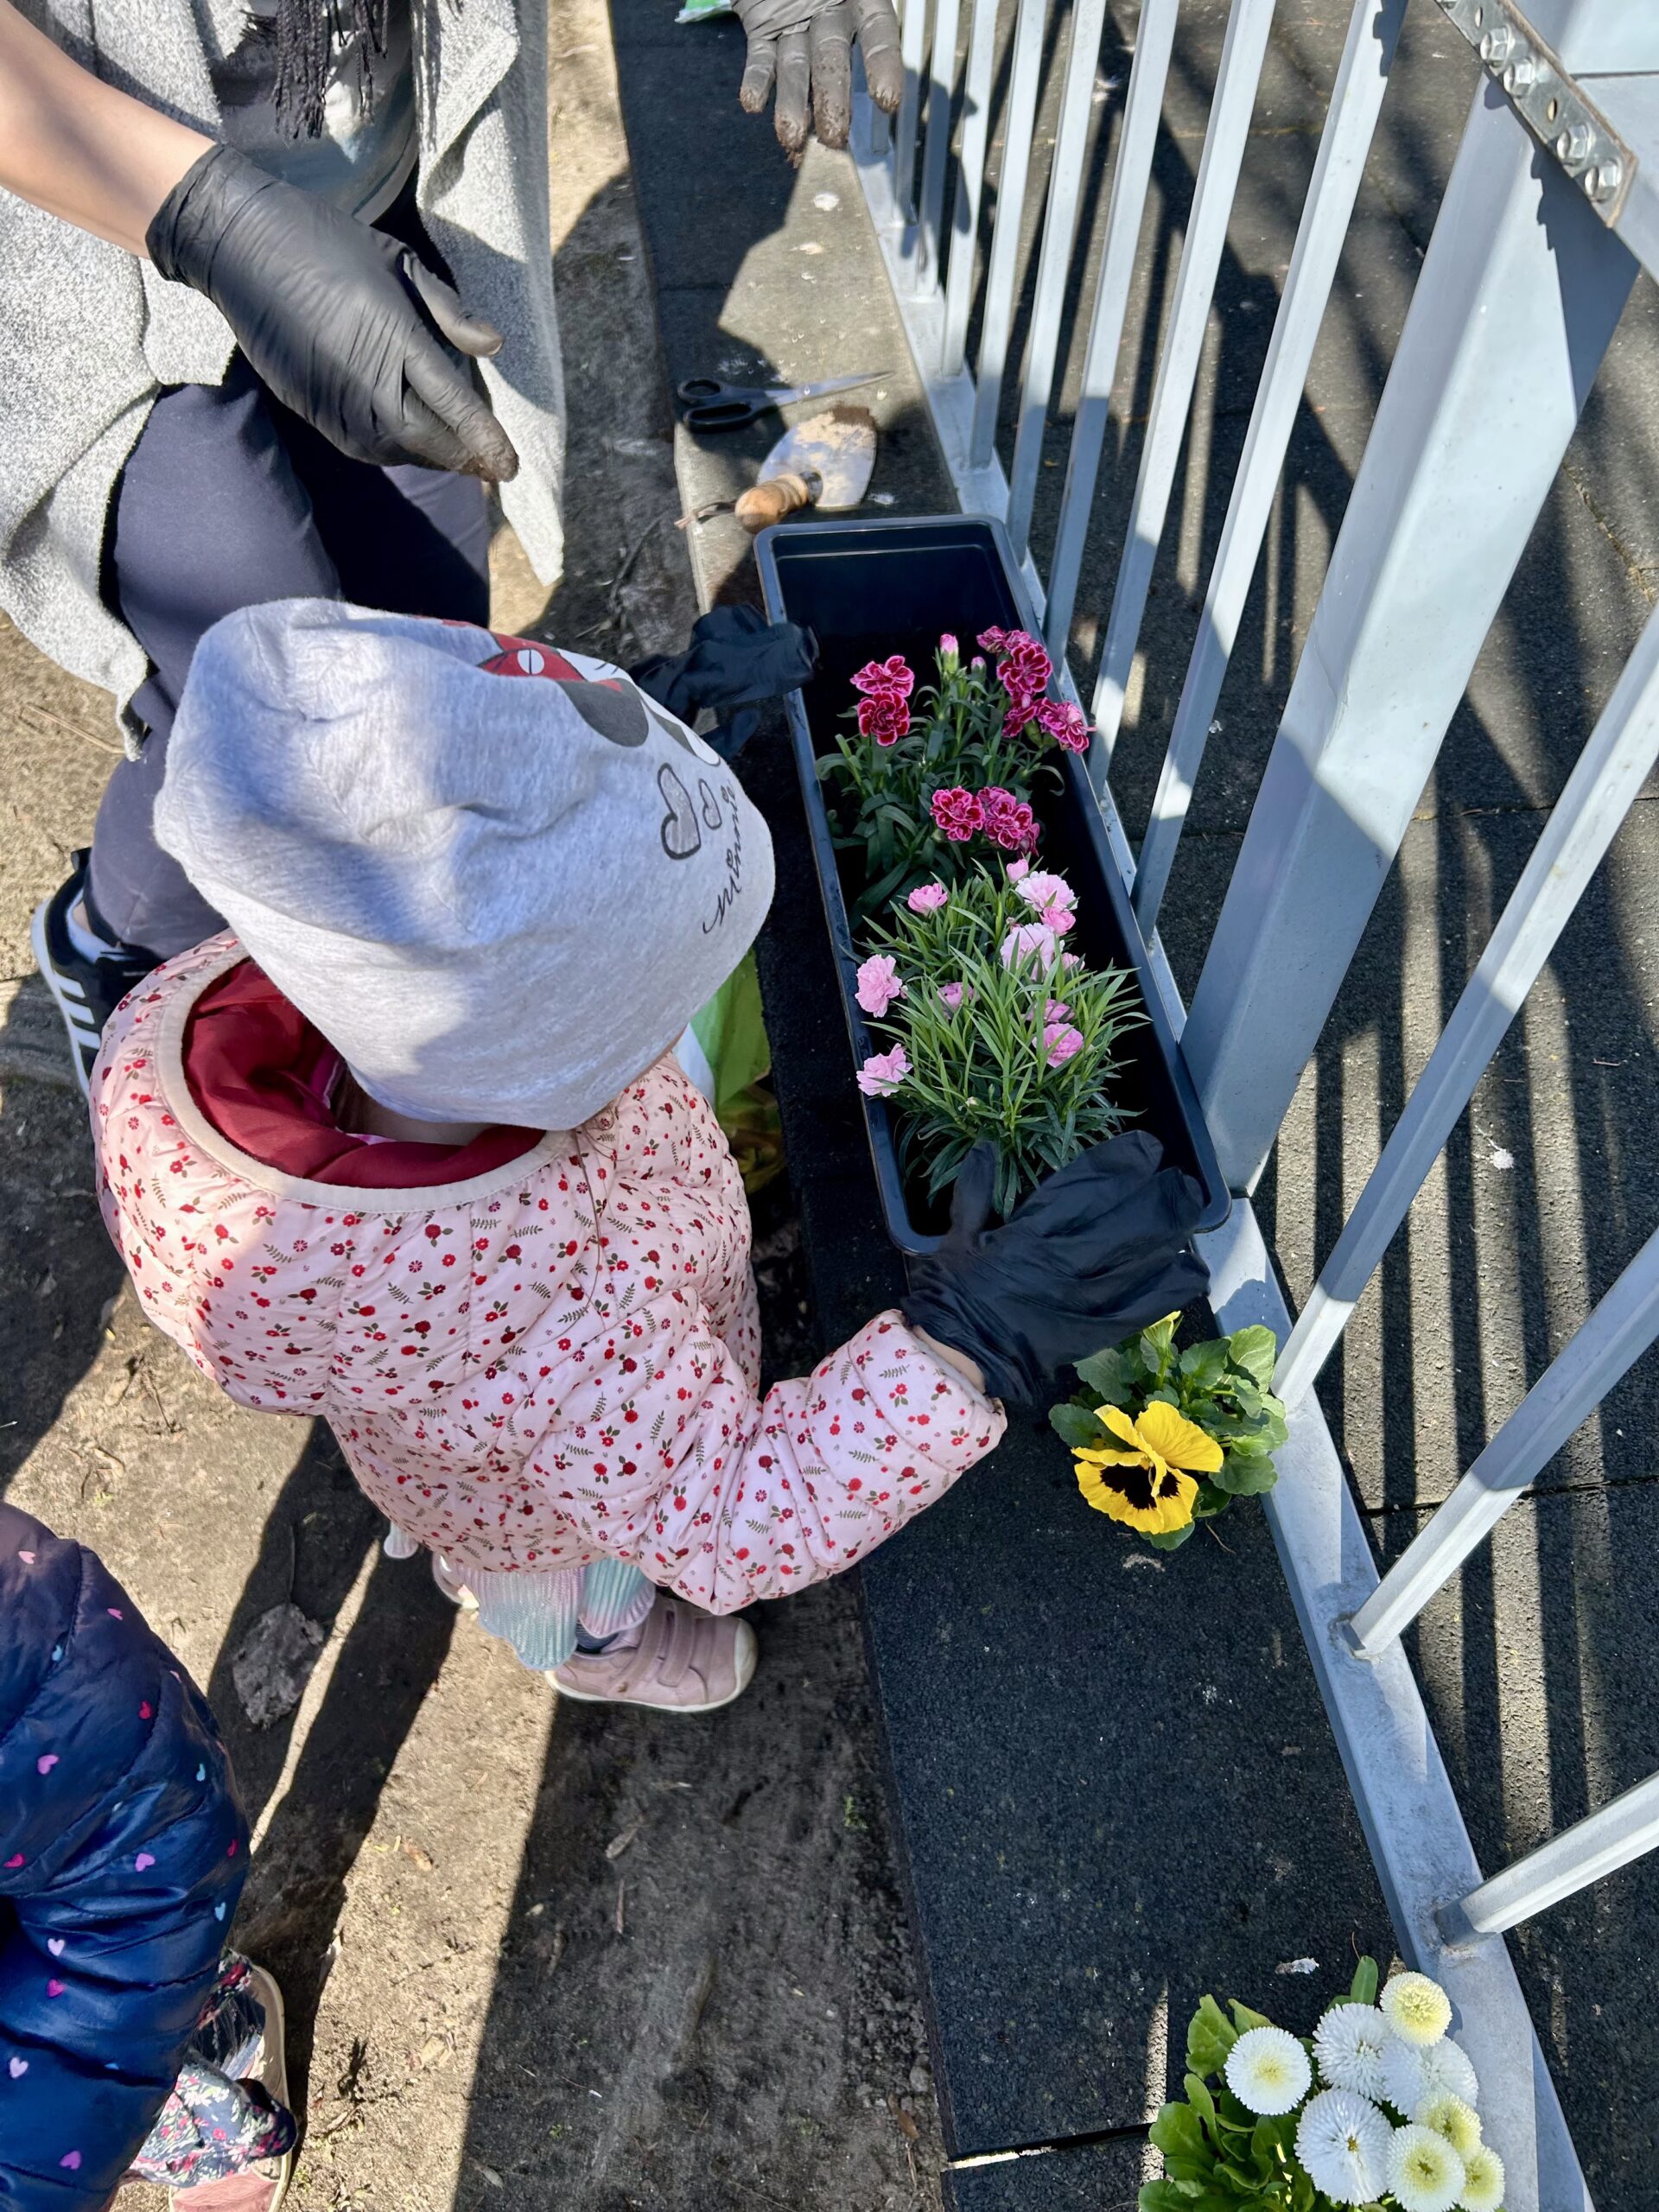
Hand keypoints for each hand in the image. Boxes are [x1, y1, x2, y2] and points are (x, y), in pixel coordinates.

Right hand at [147, 144, 518, 480]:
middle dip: (464, 458)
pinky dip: (396, 450)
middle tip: (492, 466)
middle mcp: (365, 379)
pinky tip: (413, 440)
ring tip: (460, 456)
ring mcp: (333, 399)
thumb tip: (494, 346)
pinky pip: (363, 445)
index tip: (511, 467)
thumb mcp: (400, 261)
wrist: (242, 245)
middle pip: (429, 439)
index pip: (453, 405)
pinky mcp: (309, 407)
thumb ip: (449, 310)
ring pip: (397, 450)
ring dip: (432, 457)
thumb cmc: (330, 242)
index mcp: (394, 336)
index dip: (486, 440)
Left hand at [732, 0, 902, 154]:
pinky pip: (762, 59)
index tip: (887, 102)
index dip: (883, 66)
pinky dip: (757, 81)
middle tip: (834, 137)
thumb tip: (872, 13)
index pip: (879, 34)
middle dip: (833, 99)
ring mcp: (796, 24)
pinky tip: (752, 104)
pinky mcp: (764, 30)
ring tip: (790, 137)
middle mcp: (830, 13)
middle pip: (834, 60)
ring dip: (793, 104)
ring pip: (797, 69)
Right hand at [901, 1134, 1209, 1406]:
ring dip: (1168, 1236)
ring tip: (1195, 1213)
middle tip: (1183, 1181)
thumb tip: (985, 1148)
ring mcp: (1078, 1300)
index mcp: (1027, 1235)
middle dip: (1156, 1199)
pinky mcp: (1089, 1334)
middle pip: (1119, 1223)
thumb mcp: (956, 1237)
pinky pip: (1135, 1310)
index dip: (1119, 1167)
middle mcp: (1059, 1262)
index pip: (1082, 1190)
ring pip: (1133, 1262)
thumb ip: (974, 1192)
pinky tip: (1192, 1273)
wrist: (953, 1355)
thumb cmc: (951, 1294)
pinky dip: (1165, 1292)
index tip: (1146, 1150)